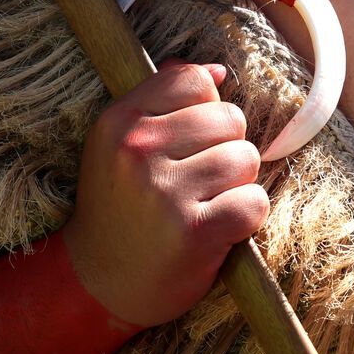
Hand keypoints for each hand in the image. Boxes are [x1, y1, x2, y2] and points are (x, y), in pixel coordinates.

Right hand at [62, 60, 268, 329]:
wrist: (99, 283)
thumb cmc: (120, 207)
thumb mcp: (120, 144)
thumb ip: (163, 99)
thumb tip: (218, 71)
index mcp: (119, 121)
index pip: (194, 81)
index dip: (204, 110)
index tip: (187, 142)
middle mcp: (138, 150)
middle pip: (228, 118)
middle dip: (224, 148)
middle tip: (195, 181)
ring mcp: (166, 191)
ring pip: (245, 158)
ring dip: (236, 183)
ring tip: (204, 203)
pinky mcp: (195, 231)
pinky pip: (254, 202)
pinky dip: (246, 216)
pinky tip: (218, 228)